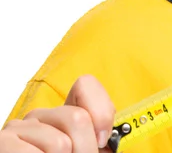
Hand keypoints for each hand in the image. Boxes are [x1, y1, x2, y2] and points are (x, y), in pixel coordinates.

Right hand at [0, 75, 114, 151]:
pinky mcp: (2, 142)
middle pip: (78, 118)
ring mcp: (18, 127)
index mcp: (60, 115)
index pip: (85, 84)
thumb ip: (96, 136)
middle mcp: (38, 115)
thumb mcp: (83, 148)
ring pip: (60, 143)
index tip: (102, 141)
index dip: (101, 112)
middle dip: (86, 149)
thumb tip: (104, 136)